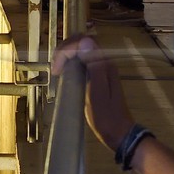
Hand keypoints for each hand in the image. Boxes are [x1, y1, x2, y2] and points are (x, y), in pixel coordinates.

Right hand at [52, 35, 132, 150]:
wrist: (119, 133)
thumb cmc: (107, 117)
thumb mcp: (98, 93)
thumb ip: (95, 66)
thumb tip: (86, 41)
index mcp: (105, 64)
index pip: (84, 41)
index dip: (66, 50)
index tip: (56, 70)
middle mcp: (104, 62)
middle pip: (82, 42)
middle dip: (65, 50)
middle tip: (54, 69)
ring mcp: (101, 68)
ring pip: (81, 50)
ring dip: (66, 55)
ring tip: (57, 70)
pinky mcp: (97, 76)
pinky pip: (82, 60)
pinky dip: (70, 62)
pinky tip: (64, 74)